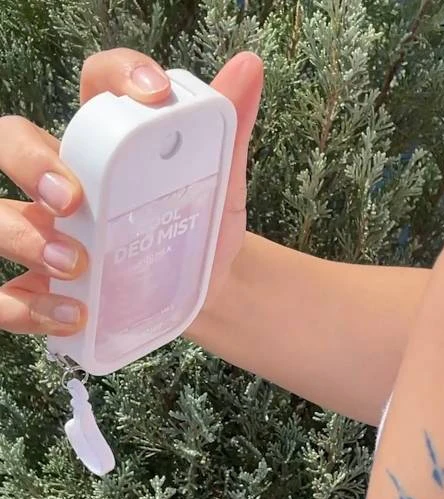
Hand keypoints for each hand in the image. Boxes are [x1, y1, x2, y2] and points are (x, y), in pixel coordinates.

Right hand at [0, 48, 262, 334]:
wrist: (211, 291)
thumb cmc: (203, 230)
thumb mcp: (220, 186)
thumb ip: (230, 134)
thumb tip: (250, 69)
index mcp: (109, 143)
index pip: (95, 84)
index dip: (117, 76)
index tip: (153, 95)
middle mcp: (66, 181)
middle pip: (13, 142)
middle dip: (30, 162)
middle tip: (72, 199)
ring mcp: (47, 234)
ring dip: (22, 237)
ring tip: (76, 264)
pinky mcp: (45, 286)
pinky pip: (9, 295)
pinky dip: (28, 306)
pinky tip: (72, 315)